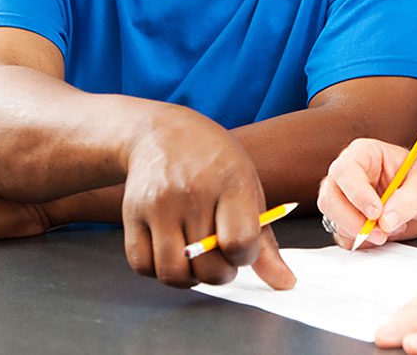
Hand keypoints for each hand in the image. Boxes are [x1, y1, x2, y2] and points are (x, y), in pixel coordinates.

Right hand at [120, 107, 295, 289]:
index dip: (244, 258)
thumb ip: (264, 241)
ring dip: (188, 278)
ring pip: (172, 274)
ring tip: (197, 257)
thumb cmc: (213, 162)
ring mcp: (158, 204)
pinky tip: (172, 250)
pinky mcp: (131, 214)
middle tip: (220, 258)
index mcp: (231, 183)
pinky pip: (143, 266)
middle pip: (206, 267)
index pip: (239, 242)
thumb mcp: (248, 187)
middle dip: (219, 274)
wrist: (162, 134)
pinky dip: (158, 270)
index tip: (241, 249)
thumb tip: (284, 283)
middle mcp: (192, 193)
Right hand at [317, 138, 416, 248]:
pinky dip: (361, 242)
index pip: (346, 171)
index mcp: (364, 154)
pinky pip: (342, 236)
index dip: (357, 193)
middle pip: (330, 197)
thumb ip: (407, 200)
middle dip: (351, 219)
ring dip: (359, 232)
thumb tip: (386, 220)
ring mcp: (345, 198)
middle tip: (378, 232)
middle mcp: (349, 175)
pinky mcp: (348, 220)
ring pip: (333, 219)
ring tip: (389, 230)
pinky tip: (384, 234)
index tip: (375, 212)